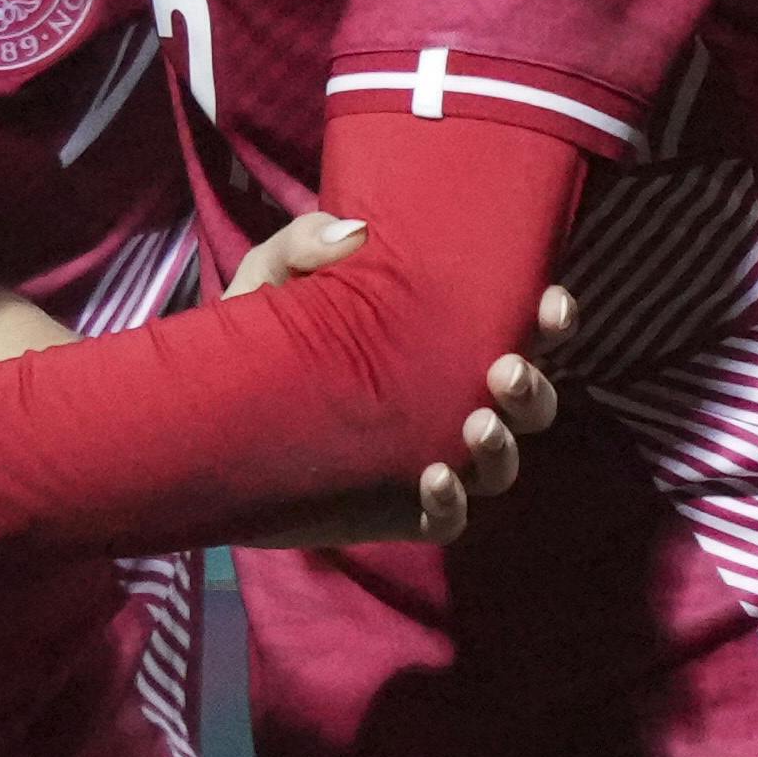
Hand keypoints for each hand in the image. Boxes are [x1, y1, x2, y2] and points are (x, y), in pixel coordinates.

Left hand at [222, 211, 570, 544]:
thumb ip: (302, 244)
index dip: (551, 318)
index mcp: (437, 338)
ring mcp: (427, 455)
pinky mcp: (394, 507)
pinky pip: (447, 521)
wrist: (205, 414)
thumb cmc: (256, 332)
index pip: (518, 327)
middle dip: (533, 387)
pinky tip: (431, 480)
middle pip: (528, 402)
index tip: (552, 303)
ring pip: (499, 464)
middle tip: (505, 369)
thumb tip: (352, 235)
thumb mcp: (272, 275)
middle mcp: (447, 398)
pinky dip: (451, 505)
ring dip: (503, 447)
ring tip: (476, 424)